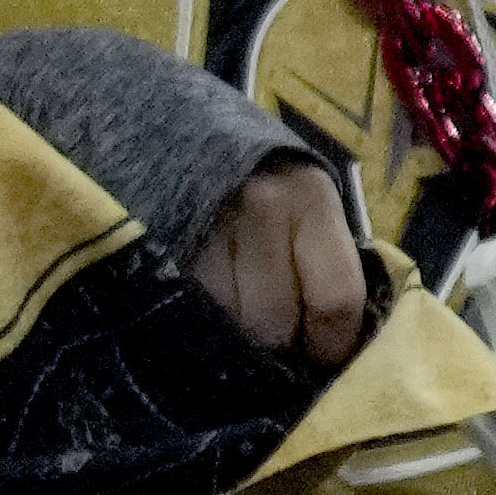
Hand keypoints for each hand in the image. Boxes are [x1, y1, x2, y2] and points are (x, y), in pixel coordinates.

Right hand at [188, 152, 370, 374]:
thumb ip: (327, 265)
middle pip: (275, 322)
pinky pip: (188, 314)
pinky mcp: (160, 245)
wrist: (191, 137)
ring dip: (238, 343)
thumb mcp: (312, 209)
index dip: (332, 344)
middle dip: (281, 349)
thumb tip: (333, 347)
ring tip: (241, 331)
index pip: (336, 298)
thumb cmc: (270, 187)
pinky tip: (208, 320)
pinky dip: (201, 328)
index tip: (322, 358)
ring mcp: (205, 226)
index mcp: (312, 199)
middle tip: (278, 349)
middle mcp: (261, 207)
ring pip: (228, 326)